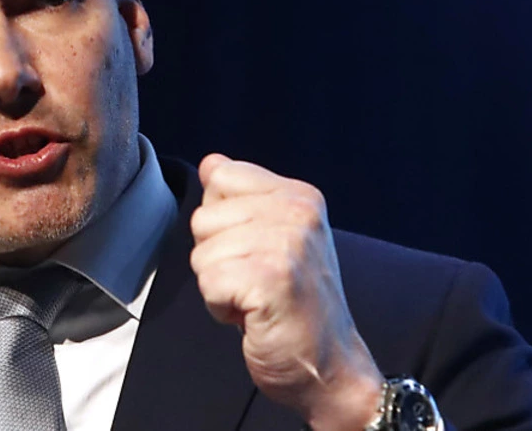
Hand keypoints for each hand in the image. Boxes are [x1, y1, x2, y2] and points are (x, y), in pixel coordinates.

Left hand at [190, 153, 384, 429]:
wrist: (330, 367)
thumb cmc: (295, 306)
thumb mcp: (272, 240)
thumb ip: (240, 198)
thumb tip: (210, 163)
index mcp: (299, 195)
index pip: (220, 176)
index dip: (222, 222)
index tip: (255, 252)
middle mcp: (298, 212)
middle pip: (203, 218)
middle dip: (217, 258)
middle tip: (257, 283)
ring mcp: (289, 243)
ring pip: (201, 253)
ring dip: (218, 286)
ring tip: (256, 299)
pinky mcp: (273, 278)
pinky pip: (208, 282)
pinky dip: (221, 308)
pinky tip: (253, 316)